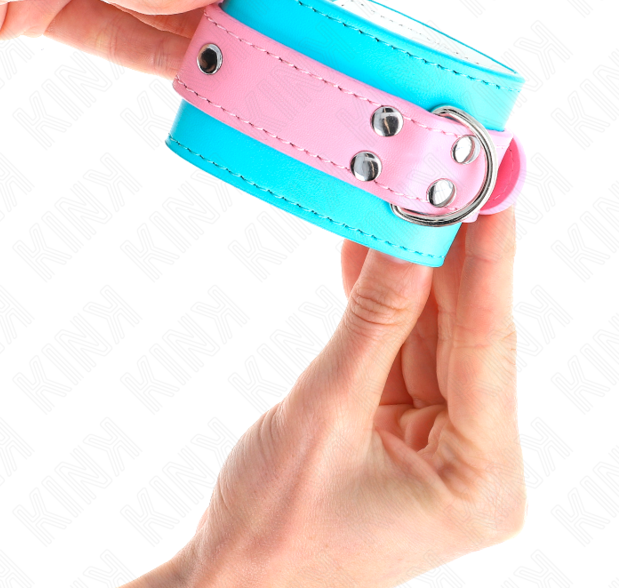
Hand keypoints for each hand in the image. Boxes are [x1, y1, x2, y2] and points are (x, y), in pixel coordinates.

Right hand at [134, 208, 524, 587]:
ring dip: (408, 268)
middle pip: (464, 332)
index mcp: (481, 478)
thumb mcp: (324, 411)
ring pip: (429, 330)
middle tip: (444, 178)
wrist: (232, 580)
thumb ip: (373, 321)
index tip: (492, 190)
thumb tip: (407, 240)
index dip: (489, 260)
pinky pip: (395, 344)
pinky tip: (367, 247)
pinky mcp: (399, 420)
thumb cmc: (275, 527)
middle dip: (448, 255)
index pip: (488, 345)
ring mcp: (436, 438)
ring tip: (399, 198)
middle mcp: (473, 458)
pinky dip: (377, 299)